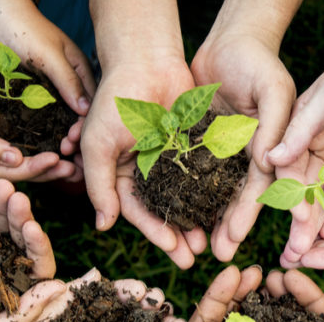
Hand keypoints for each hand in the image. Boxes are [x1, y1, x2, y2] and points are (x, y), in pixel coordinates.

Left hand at [0, 0, 95, 174]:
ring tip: (52, 163)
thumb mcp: (48, 55)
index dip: (86, 129)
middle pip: (73, 120)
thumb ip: (66, 81)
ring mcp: (43, 92)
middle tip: (66, 161)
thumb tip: (86, 111)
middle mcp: (63, 86)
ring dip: (53, 143)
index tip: (76, 146)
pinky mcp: (23, 96)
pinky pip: (31, 118)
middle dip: (72, 142)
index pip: (89, 107)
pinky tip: (29, 151)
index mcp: (77, 74)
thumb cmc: (23, 28)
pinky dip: (32, 134)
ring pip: (53, 123)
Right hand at [0, 47, 73, 181]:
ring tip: (79, 155)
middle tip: (76, 166)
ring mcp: (5, 137)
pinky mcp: (14, 120)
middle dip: (52, 169)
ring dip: (58, 155)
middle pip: (27, 168)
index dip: (34, 170)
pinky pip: (36, 131)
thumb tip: (14, 161)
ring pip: (35, 152)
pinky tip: (71, 131)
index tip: (55, 161)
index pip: (10, 174)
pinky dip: (54, 134)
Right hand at [79, 58, 200, 268]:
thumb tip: (103, 226)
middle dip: (179, 236)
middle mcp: (148, 173)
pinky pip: (207, 175)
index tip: (173, 251)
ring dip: (198, 221)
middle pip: (165, 212)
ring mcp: (173, 161)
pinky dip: (214, 194)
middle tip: (194, 259)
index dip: (156, 233)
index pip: (139, 212)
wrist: (147, 60)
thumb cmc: (115, 100)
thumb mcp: (98, 144)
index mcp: (122, 175)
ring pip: (188, 199)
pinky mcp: (195, 147)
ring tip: (211, 243)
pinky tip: (226, 211)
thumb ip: (98, 185)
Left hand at [191, 32, 295, 260]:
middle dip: (229, 228)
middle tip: (219, 255)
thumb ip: (275, 123)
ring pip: (215, 194)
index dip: (249, 212)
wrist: (226, 43)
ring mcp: (226, 154)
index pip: (262, 188)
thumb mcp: (273, 88)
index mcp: (273, 150)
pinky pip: (192, 174)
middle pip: (239, 200)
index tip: (236, 236)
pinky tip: (174, 215)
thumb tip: (269, 161)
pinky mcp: (202, 145)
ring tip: (194, 247)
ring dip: (207, 220)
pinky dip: (185, 195)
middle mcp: (250, 158)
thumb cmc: (257, 62)